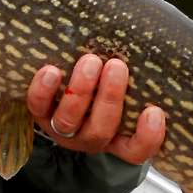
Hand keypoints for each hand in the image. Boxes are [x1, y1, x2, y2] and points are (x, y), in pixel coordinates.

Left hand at [26, 54, 165, 165]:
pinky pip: (37, 107)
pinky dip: (43, 90)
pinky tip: (51, 70)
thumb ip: (139, 79)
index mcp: (118, 137)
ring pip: (69, 121)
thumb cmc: (107, 83)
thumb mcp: (127, 87)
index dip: (148, 137)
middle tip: (117, 66)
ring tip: (90, 61)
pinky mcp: (40, 113)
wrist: (67, 84)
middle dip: (109, 98)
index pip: (137, 149)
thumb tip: (152, 43)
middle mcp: (91, 137)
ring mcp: (64, 129)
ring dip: (80, 91)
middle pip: (100, 131)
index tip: (154, 111)